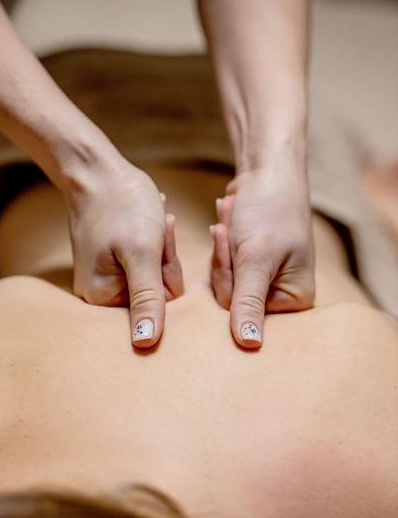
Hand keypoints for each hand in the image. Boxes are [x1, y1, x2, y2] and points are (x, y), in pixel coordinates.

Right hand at [63, 154, 183, 347]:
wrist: (100, 173)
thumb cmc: (122, 207)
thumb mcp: (142, 253)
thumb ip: (147, 299)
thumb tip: (145, 344)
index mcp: (104, 298)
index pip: (159, 307)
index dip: (166, 274)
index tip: (155, 245)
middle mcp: (102, 295)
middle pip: (158, 292)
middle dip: (164, 260)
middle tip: (154, 230)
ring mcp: (108, 278)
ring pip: (156, 274)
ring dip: (161, 248)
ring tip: (152, 223)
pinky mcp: (115, 263)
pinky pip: (148, 261)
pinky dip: (155, 242)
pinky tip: (150, 222)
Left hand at [211, 167, 314, 348]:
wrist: (268, 172)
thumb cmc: (270, 212)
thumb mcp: (256, 258)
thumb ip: (248, 302)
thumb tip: (248, 345)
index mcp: (294, 298)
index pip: (245, 311)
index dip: (231, 278)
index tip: (239, 248)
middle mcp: (281, 293)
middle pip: (231, 297)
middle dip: (226, 259)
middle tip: (231, 229)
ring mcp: (265, 278)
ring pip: (224, 279)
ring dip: (223, 246)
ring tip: (233, 216)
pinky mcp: (250, 263)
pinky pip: (225, 263)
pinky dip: (223, 240)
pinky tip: (229, 216)